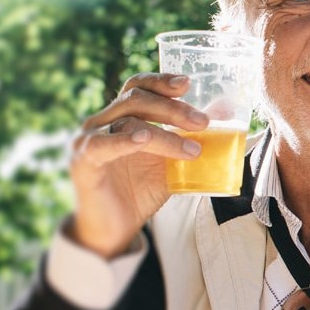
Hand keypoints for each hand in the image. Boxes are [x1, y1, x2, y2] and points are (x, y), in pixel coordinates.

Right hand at [69, 73, 208, 257]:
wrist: (116, 228)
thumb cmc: (141, 190)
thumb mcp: (173, 161)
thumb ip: (192, 136)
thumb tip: (226, 112)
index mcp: (122, 116)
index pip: (139, 86)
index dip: (161, 81)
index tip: (187, 83)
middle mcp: (103, 121)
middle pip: (136, 99)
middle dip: (173, 108)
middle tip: (203, 122)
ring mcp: (89, 139)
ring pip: (127, 122)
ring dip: (164, 134)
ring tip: (192, 148)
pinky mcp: (82, 162)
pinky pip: (100, 145)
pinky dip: (122, 140)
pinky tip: (143, 138)